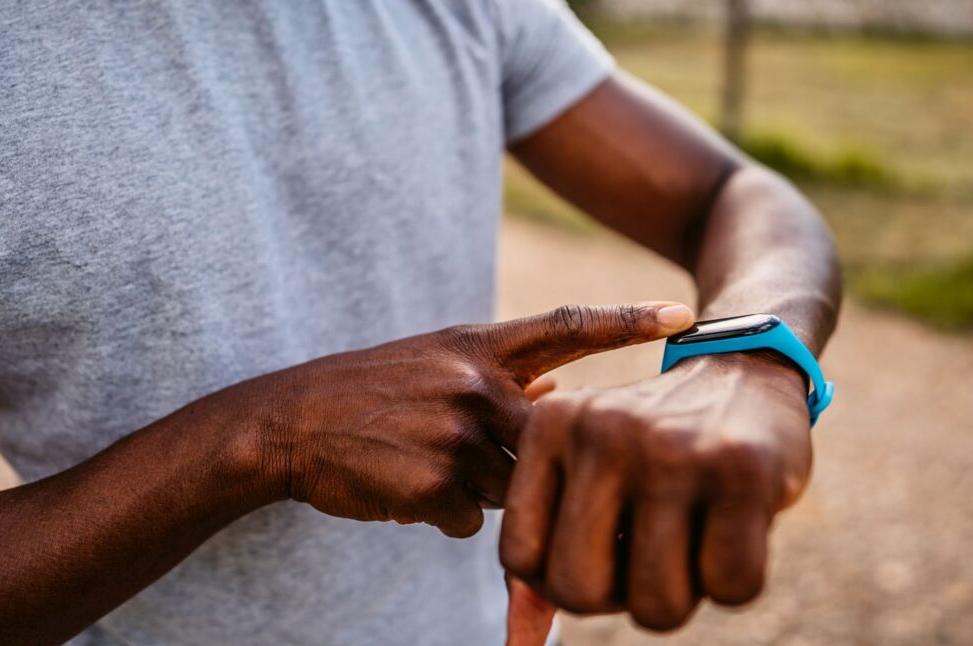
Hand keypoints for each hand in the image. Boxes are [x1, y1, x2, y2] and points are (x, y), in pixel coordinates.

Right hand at [240, 302, 694, 537]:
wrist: (286, 423)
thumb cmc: (367, 393)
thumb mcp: (433, 360)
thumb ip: (497, 376)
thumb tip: (558, 392)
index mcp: (477, 344)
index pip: (567, 326)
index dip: (628, 320)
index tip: (686, 318)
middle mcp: (476, 382)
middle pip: (554, 436)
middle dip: (537, 458)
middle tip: (473, 447)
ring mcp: (458, 433)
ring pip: (513, 487)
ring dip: (477, 489)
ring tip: (419, 461)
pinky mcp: (437, 485)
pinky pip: (472, 521)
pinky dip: (443, 513)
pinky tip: (400, 484)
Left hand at [500, 352, 811, 629]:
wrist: (744, 374)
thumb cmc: (651, 447)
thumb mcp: (585, 473)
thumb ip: (546, 548)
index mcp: (550, 425)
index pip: (520, 558)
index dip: (560, 579)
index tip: (598, 551)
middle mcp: (602, 431)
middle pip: (579, 591)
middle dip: (618, 599)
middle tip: (647, 558)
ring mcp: (672, 448)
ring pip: (656, 604)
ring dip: (680, 595)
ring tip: (690, 543)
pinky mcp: (742, 467)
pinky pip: (730, 586)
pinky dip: (735, 580)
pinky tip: (735, 529)